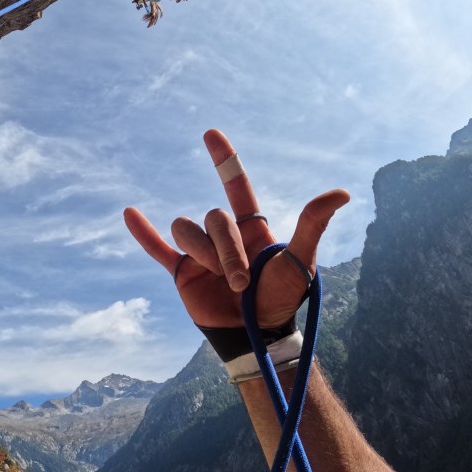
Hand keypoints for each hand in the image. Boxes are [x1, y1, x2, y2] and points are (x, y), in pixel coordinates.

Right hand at [124, 130, 348, 331]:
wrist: (256, 336)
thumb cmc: (282, 300)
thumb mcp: (301, 261)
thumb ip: (313, 225)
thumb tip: (342, 192)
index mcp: (251, 227)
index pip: (235, 185)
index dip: (224, 159)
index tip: (211, 134)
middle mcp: (224, 235)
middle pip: (213, 218)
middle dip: (225, 249)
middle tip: (240, 281)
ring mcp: (200, 252)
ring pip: (187, 229)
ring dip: (204, 254)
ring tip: (222, 284)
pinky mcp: (181, 272)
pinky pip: (158, 248)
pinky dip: (143, 233)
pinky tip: (129, 212)